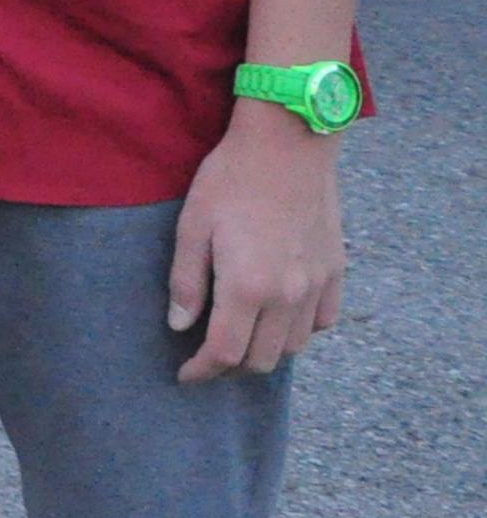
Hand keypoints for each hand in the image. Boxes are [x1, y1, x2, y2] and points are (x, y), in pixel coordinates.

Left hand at [169, 104, 342, 381]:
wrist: (287, 143)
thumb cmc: (230, 179)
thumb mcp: (192, 226)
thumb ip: (187, 282)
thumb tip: (180, 326)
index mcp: (248, 287)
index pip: (224, 353)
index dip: (201, 372)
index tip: (184, 375)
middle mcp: (288, 295)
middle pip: (262, 359)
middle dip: (230, 368)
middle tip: (206, 357)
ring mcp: (317, 284)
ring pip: (294, 346)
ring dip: (265, 351)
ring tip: (240, 337)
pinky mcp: (336, 270)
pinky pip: (323, 321)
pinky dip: (300, 330)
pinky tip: (278, 315)